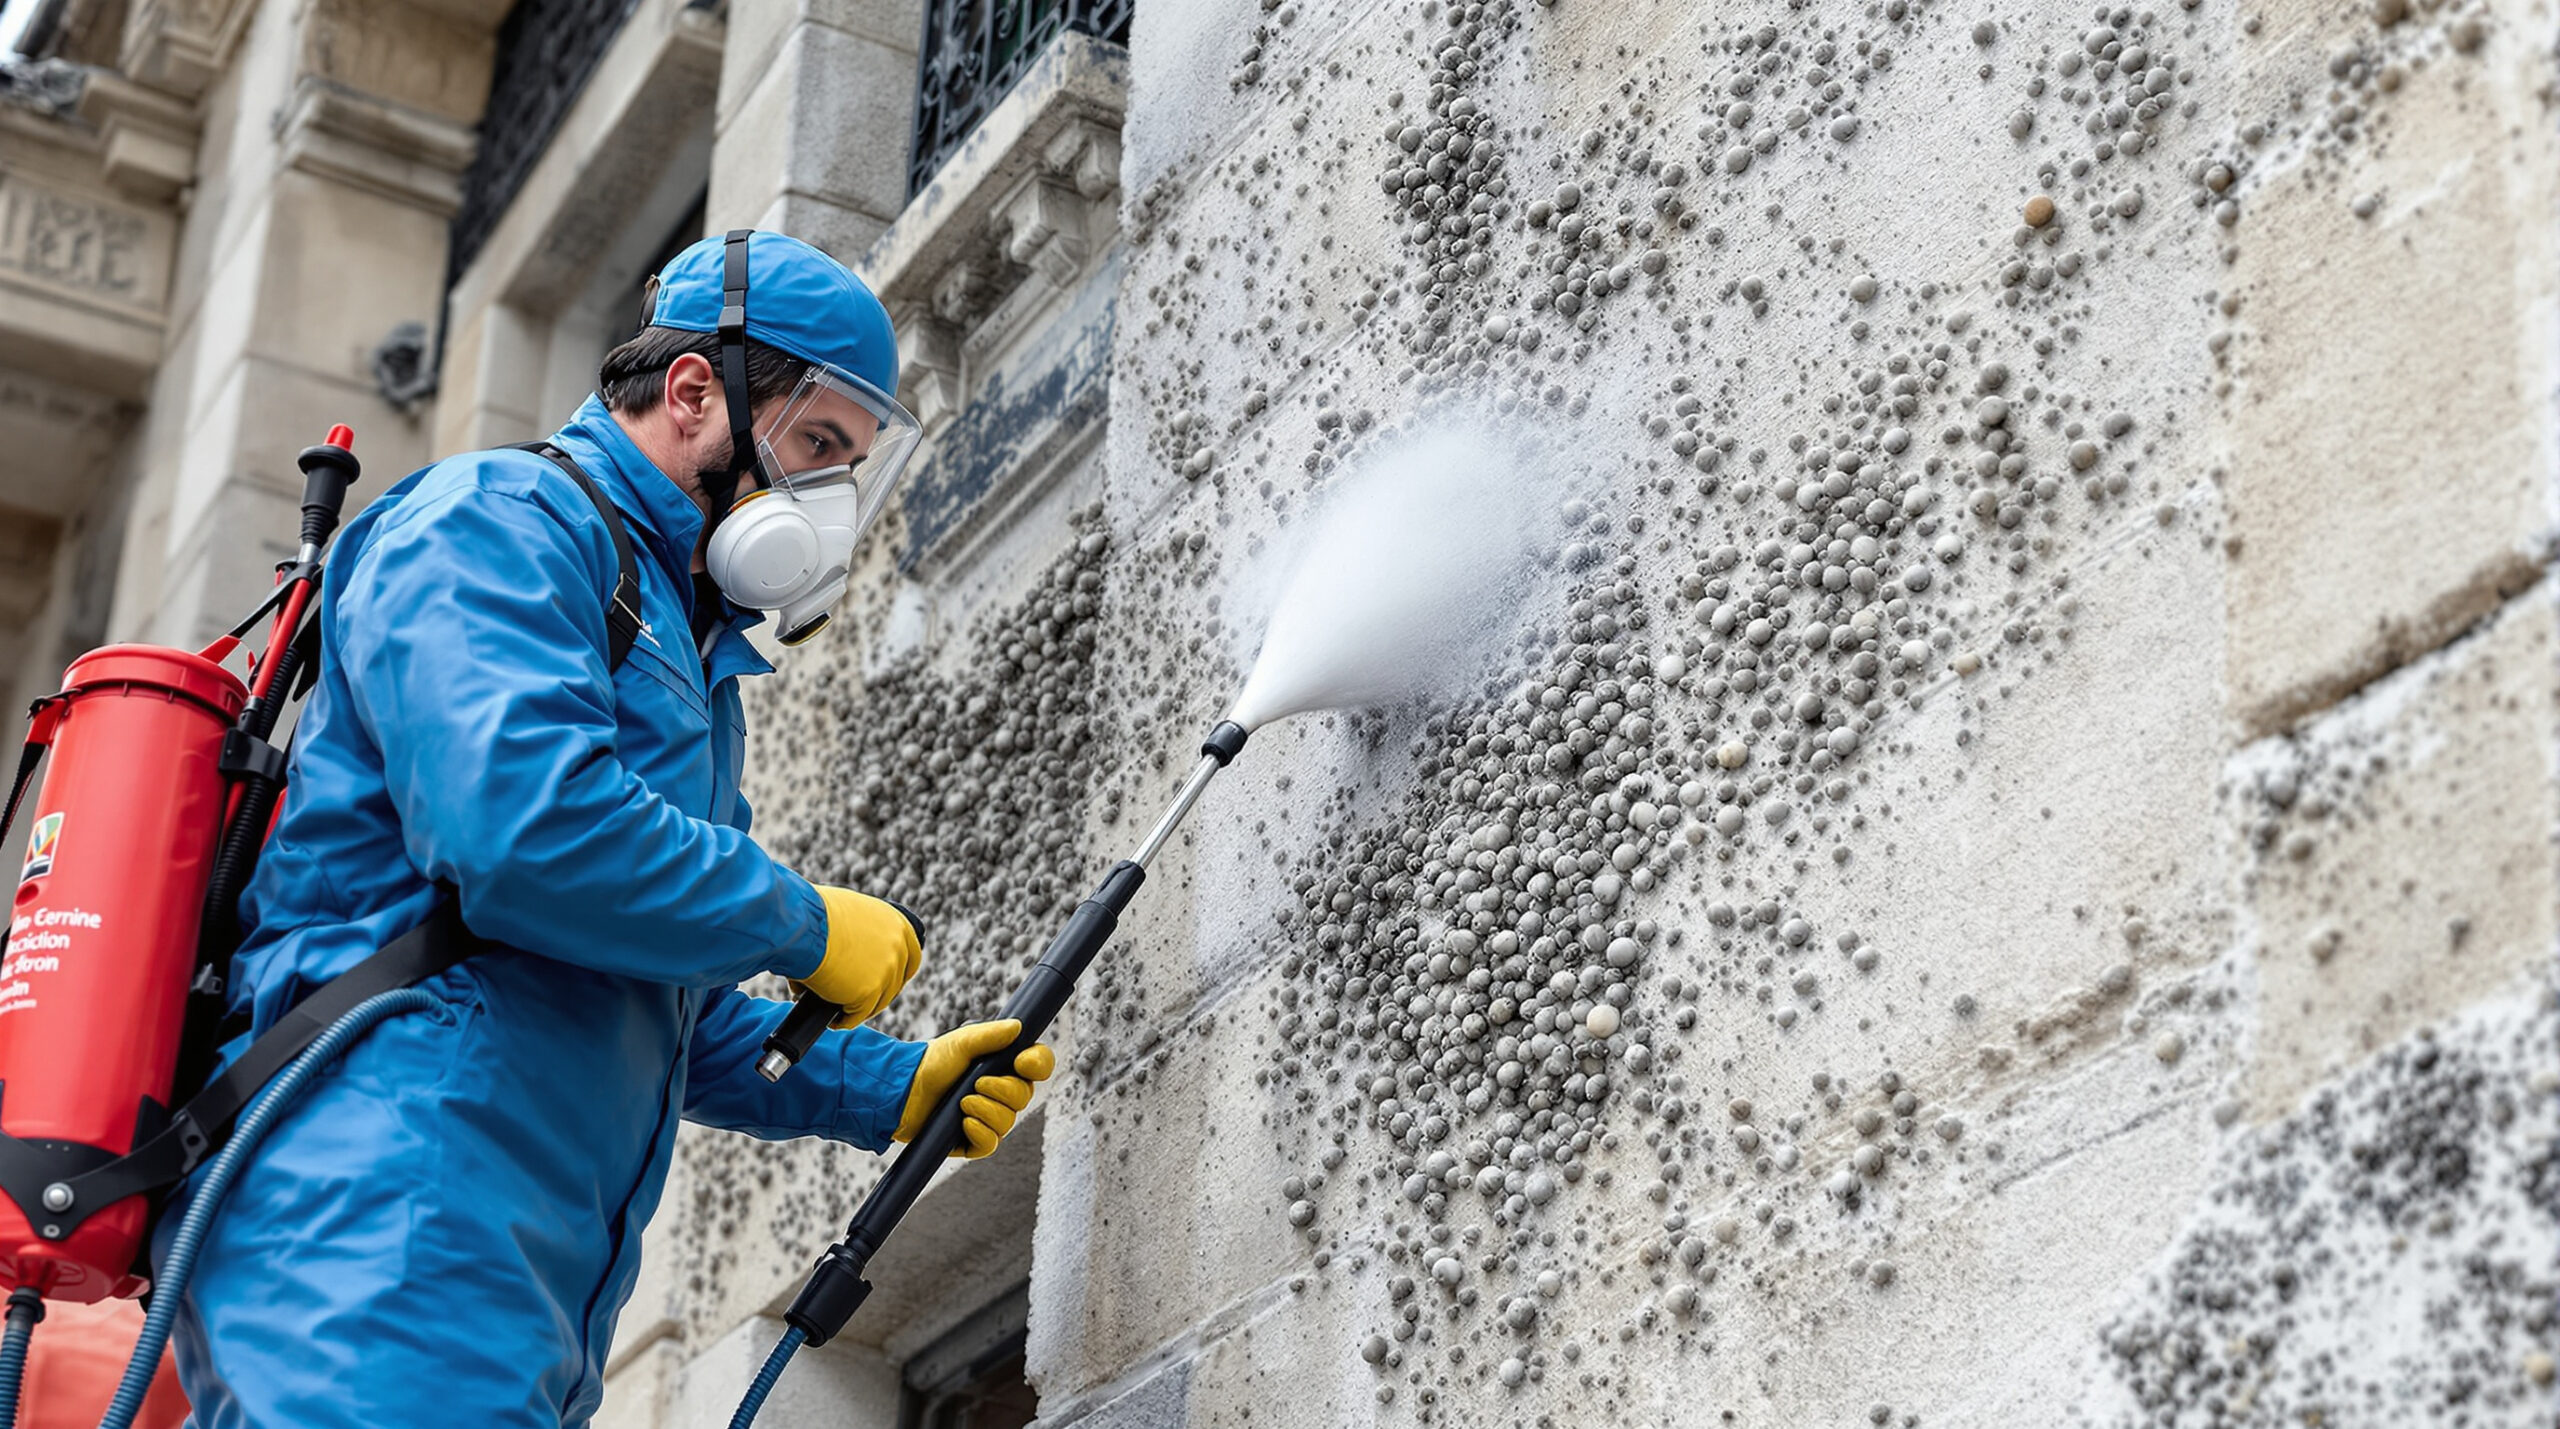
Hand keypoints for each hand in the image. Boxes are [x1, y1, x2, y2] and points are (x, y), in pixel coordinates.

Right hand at [791, 887, 921, 1027]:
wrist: (803, 925)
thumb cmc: (815, 914)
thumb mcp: (850, 913)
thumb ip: (861, 933)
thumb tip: (849, 955)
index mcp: (897, 924)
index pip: (911, 956)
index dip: (899, 972)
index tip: (885, 981)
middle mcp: (897, 947)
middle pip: (896, 982)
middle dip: (878, 993)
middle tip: (858, 999)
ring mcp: (886, 971)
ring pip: (878, 1002)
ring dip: (861, 1009)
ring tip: (841, 1011)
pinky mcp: (869, 991)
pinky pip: (858, 1014)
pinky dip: (845, 1020)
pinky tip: (834, 1021)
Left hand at [896, 1019, 1055, 1158]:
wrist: (902, 1091)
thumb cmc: (931, 1063)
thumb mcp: (961, 1043)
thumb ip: (990, 1035)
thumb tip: (1018, 1027)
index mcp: (1004, 1066)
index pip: (1038, 1065)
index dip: (1038, 1064)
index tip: (1022, 1062)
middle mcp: (1002, 1093)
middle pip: (1024, 1096)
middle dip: (1001, 1090)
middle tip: (976, 1082)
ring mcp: (988, 1118)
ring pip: (1008, 1121)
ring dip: (986, 1110)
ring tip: (962, 1102)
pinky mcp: (973, 1141)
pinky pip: (991, 1143)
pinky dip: (980, 1132)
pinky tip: (964, 1123)